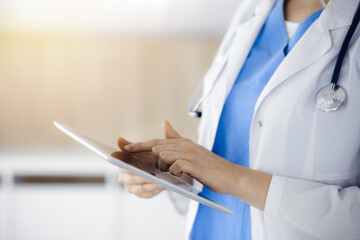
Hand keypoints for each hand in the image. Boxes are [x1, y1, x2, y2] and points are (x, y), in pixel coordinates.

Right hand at [116, 137, 164, 197]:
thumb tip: (118, 139)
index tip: (133, 165)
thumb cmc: (149, 157)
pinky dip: (154, 191)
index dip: (125, 166)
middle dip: (140, 178)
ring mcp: (132, 188)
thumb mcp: (141, 150)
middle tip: (150, 176)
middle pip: (130, 179)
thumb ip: (131, 145)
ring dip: (149, 186)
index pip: (121, 166)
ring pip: (138, 189)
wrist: (161, 168)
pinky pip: (147, 194)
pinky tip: (163, 186)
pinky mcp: (141, 194)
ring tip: (160, 183)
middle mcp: (124, 178)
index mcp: (122, 166)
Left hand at [124, 121, 239, 195]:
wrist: (230, 176)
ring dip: (161, 167)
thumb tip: (164, 123)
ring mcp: (190, 154)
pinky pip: (175, 166)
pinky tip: (178, 176)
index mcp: (183, 142)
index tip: (125, 147)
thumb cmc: (209, 166)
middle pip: (156, 147)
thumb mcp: (191, 150)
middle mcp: (185, 145)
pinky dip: (173, 172)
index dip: (139, 144)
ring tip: (168, 174)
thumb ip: (176, 138)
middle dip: (146, 159)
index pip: (156, 141)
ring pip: (162, 155)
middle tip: (145, 169)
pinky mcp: (195, 165)